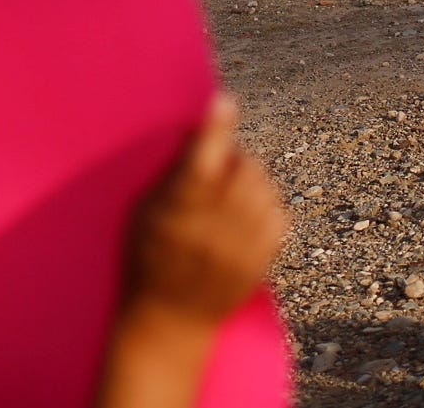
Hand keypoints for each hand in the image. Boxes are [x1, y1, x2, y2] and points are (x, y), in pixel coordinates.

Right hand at [121, 92, 285, 327]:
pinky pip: (279, 213)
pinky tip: (245, 215)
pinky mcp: (263, 261)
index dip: (216, 128)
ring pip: (264, 186)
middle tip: (215, 168)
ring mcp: (243, 246)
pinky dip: (265, 205)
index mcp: (178, 212)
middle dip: (232, 157)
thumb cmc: (146, 259)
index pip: (202, 160)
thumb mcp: (144, 213)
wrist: (170, 322)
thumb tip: (195, 131)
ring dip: (249, 180)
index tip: (224, 101)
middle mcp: (215, 228)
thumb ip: (171, 173)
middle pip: (242, 166)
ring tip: (227, 196)